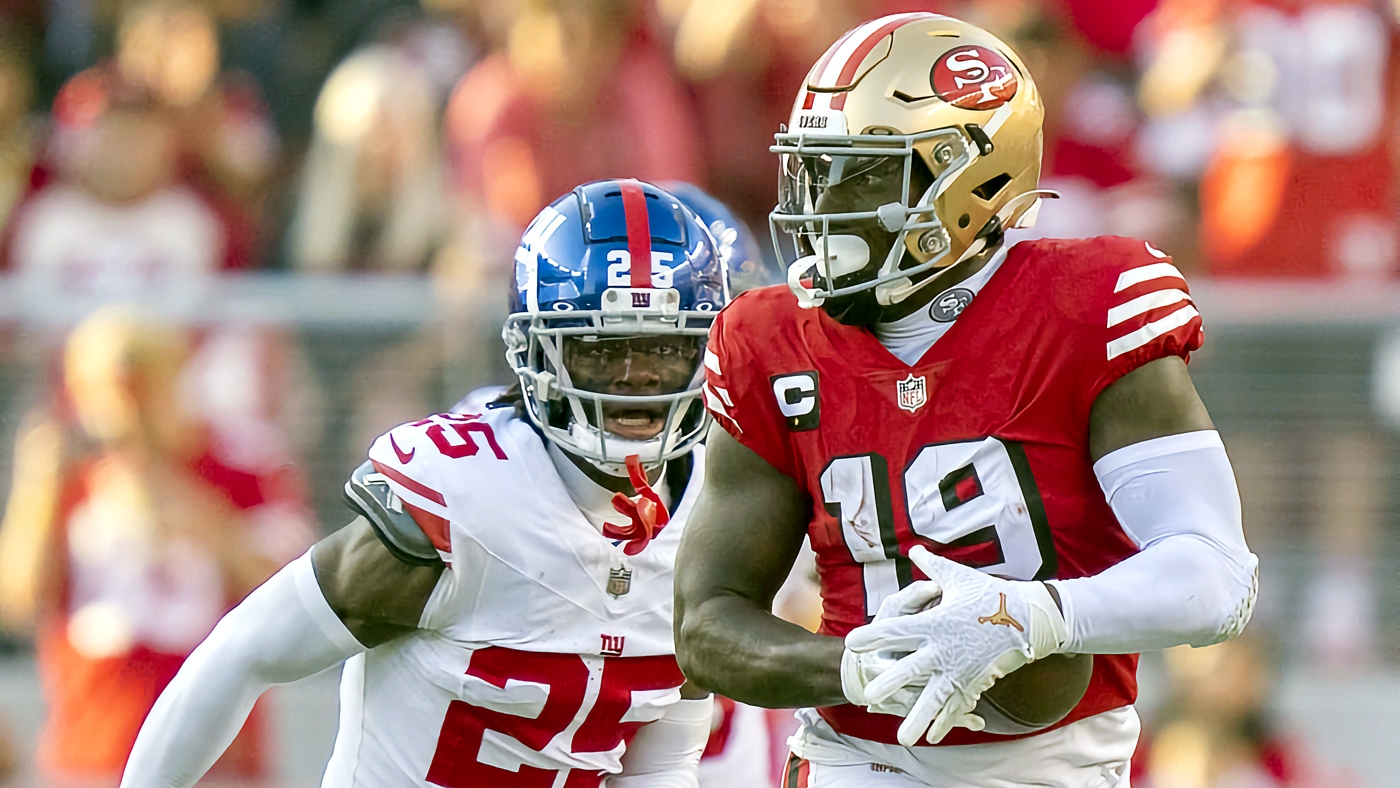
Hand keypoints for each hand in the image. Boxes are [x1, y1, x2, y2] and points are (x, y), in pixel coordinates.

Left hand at [844, 546, 1067, 745]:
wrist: (1029, 618)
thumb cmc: (990, 595)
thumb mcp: (959, 578)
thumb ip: (932, 568)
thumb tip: (915, 549)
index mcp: (934, 622)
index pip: (897, 630)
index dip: (873, 636)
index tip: (852, 643)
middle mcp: (943, 649)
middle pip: (911, 668)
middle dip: (889, 682)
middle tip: (868, 692)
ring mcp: (959, 670)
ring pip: (933, 698)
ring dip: (917, 718)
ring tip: (903, 737)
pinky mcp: (974, 683)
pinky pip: (956, 706)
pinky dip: (945, 722)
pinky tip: (932, 737)